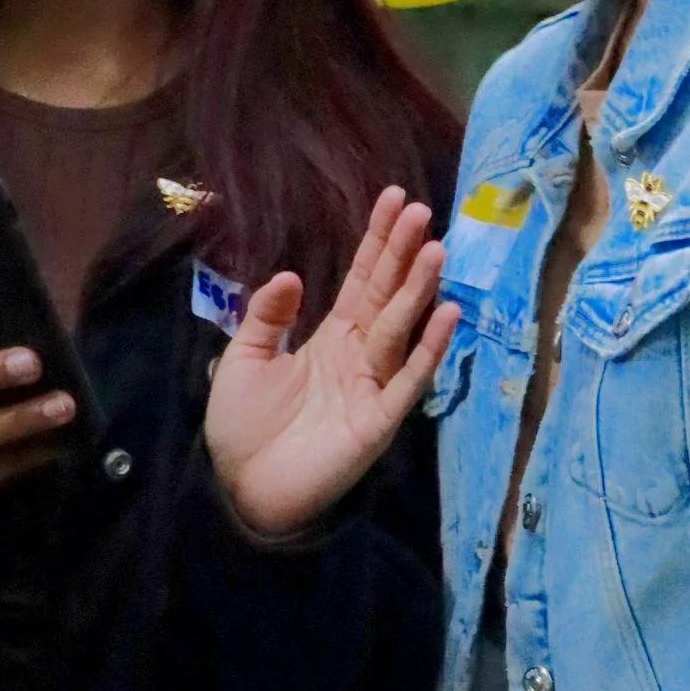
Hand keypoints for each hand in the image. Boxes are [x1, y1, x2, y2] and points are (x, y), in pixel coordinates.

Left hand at [205, 188, 456, 537]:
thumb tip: (295, 275)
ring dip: (419, 290)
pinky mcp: (380, 420)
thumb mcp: (244, 359)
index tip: (393, 200)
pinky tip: (449, 314)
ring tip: (436, 250)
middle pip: (387, 294)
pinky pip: (409, 379)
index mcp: (330, 338)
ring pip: (400, 328)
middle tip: (422, 211)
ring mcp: (373, 386)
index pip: (362, 280)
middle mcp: (359, 355)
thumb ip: (267, 317)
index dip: (377, 241)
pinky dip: (430, 348)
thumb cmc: (242, 429)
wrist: (240, 490)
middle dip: (403, 254)